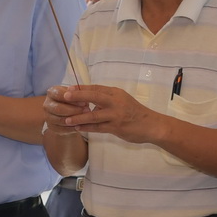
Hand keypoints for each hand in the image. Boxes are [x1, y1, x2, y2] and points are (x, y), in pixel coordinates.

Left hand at [44, 83, 160, 143]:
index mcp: (116, 93)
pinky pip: (98, 128)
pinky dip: (87, 128)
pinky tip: (78, 129)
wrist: (152, 125)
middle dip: (78, 96)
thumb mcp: (122, 100)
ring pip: (93, 115)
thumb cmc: (136, 113)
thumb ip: (107, 99)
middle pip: (94, 96)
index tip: (69, 89)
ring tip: (67, 120)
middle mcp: (115, 101)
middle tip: (65, 97)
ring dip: (78, 117)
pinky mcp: (116, 127)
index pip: (96, 88)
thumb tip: (89, 99)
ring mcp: (116, 115)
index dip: (81, 88)